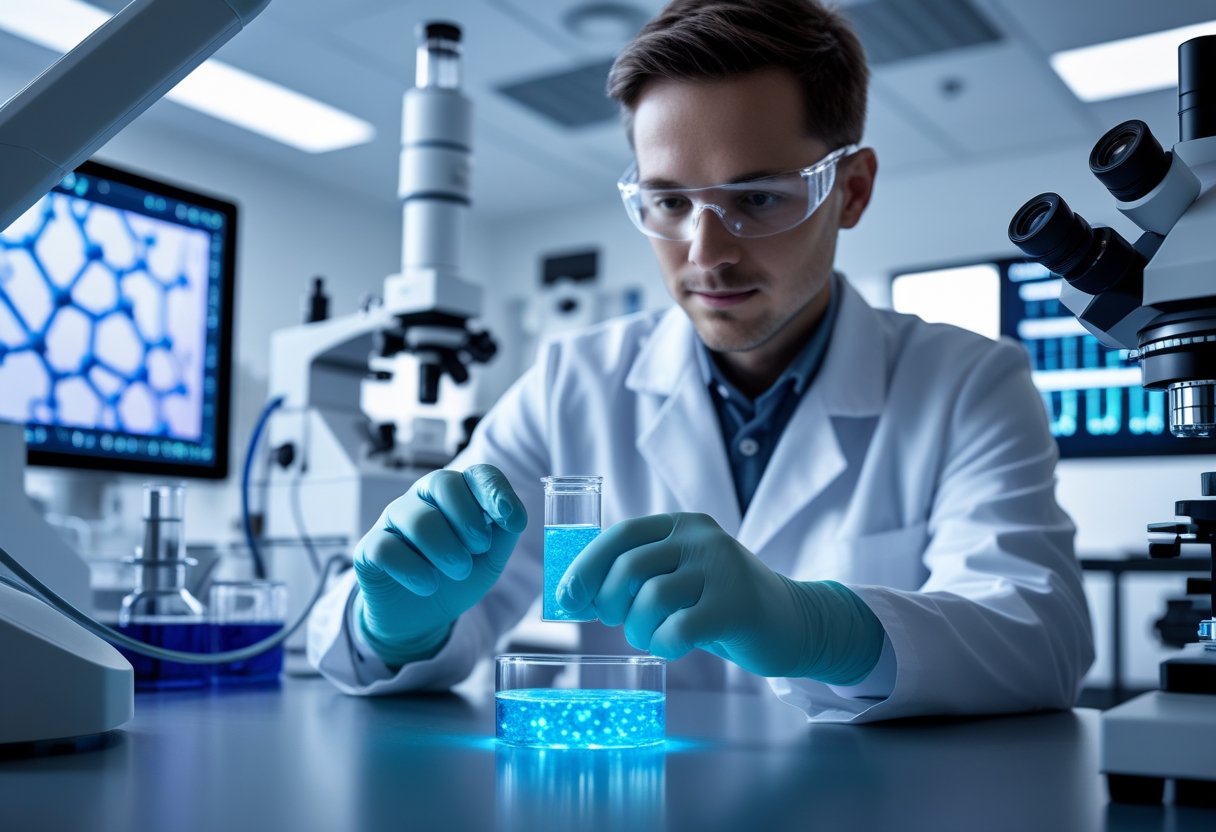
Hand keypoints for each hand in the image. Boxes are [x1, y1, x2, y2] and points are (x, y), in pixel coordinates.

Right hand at [353, 464, 526, 666]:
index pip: (476, 474)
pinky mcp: (370, 549)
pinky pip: (387, 548)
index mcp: (457, 495)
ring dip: (445, 549)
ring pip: (417, 519)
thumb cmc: (457, 576)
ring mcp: (393, 521)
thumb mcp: (490, 558)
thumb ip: (504, 533)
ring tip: (459, 571)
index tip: (513, 520)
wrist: (422, 617)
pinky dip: (413, 570)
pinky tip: (428, 585)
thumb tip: (513, 515)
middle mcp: (423, 499)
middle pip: (442, 482)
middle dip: (467, 517)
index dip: (495, 491)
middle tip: (480, 547)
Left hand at [558, 512, 882, 683]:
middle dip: (607, 602)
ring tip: (652, 636)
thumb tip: (574, 594)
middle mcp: (702, 538)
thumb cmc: (721, 602)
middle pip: (628, 567)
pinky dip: (664, 645)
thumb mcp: (682, 574)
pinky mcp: (736, 607)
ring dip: (638, 629)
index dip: (586, 566)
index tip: (566, 598)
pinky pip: (678, 629)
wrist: (793, 621)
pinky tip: (675, 646)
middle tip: (616, 621)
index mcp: (682, 524)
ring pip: (650, 600)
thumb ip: (639, 574)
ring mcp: (722, 569)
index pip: (621, 534)